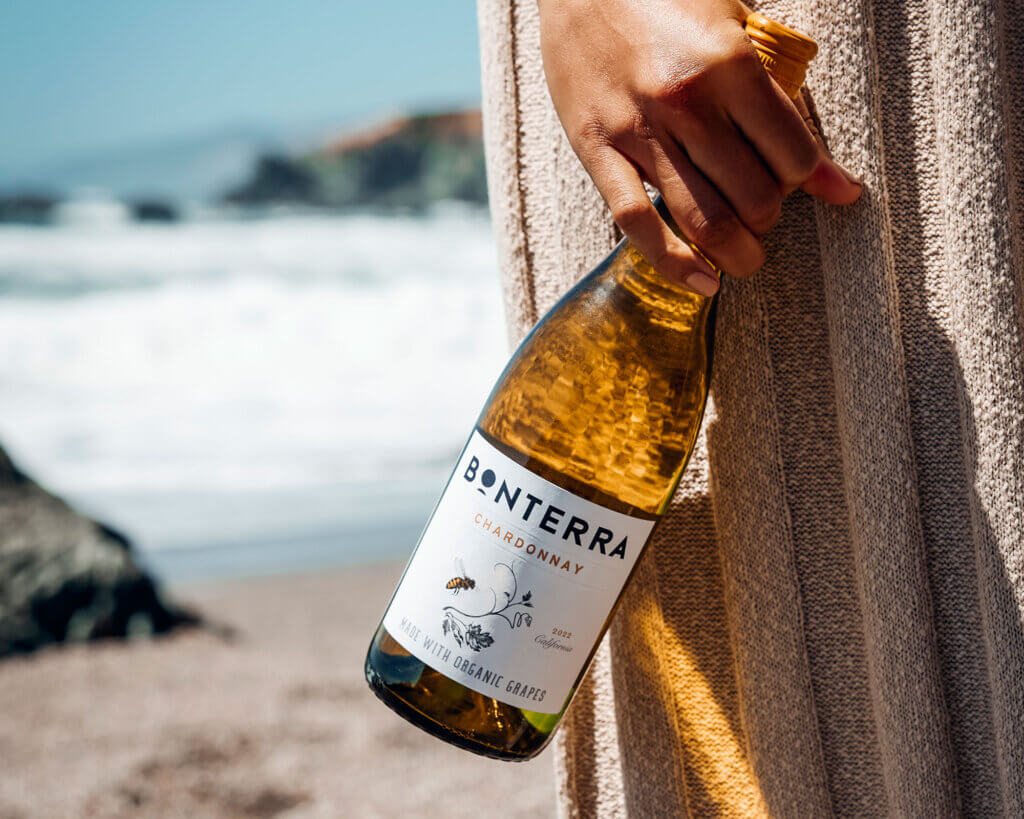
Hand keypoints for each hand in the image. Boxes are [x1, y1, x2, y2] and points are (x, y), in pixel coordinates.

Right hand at [538, 0, 861, 294]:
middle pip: (753, 197)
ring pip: (704, 219)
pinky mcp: (596, 149)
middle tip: (765, 218)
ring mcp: (639, 131)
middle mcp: (688, 103)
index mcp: (732, 65)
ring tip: (744, 260)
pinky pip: (638, 222)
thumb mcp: (737, 30)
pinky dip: (673, 263)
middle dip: (770, 220)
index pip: (793, 156)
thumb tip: (836, 183)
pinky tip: (700, 280)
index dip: (810, 181)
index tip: (810, 187)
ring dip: (736, 254)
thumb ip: (782, 102)